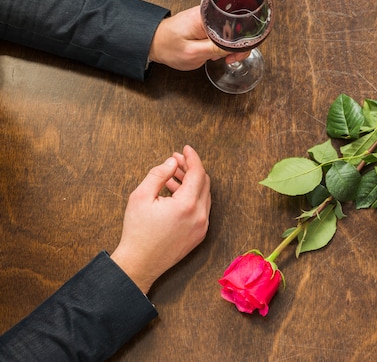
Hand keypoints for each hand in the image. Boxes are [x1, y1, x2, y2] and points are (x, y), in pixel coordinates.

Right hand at [110, 145, 210, 293]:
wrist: (139, 264)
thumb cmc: (137, 231)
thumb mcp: (141, 196)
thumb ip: (159, 174)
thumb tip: (172, 162)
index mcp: (187, 205)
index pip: (197, 173)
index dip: (192, 157)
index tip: (185, 148)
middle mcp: (200, 216)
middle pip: (204, 182)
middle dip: (191, 168)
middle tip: (176, 160)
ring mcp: (202, 227)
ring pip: (204, 195)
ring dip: (192, 182)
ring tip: (173, 175)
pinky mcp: (199, 235)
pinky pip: (201, 209)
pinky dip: (192, 197)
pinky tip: (176, 192)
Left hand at [148, 5, 249, 70]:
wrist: (152, 42)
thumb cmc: (168, 46)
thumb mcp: (193, 53)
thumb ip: (216, 49)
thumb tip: (237, 46)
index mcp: (207, 16)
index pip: (236, 25)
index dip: (241, 43)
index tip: (234, 56)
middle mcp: (209, 13)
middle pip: (236, 27)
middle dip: (236, 46)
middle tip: (228, 59)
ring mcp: (208, 18)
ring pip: (230, 31)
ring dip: (228, 46)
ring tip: (217, 56)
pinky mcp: (205, 23)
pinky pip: (221, 33)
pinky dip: (221, 44)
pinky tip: (214, 52)